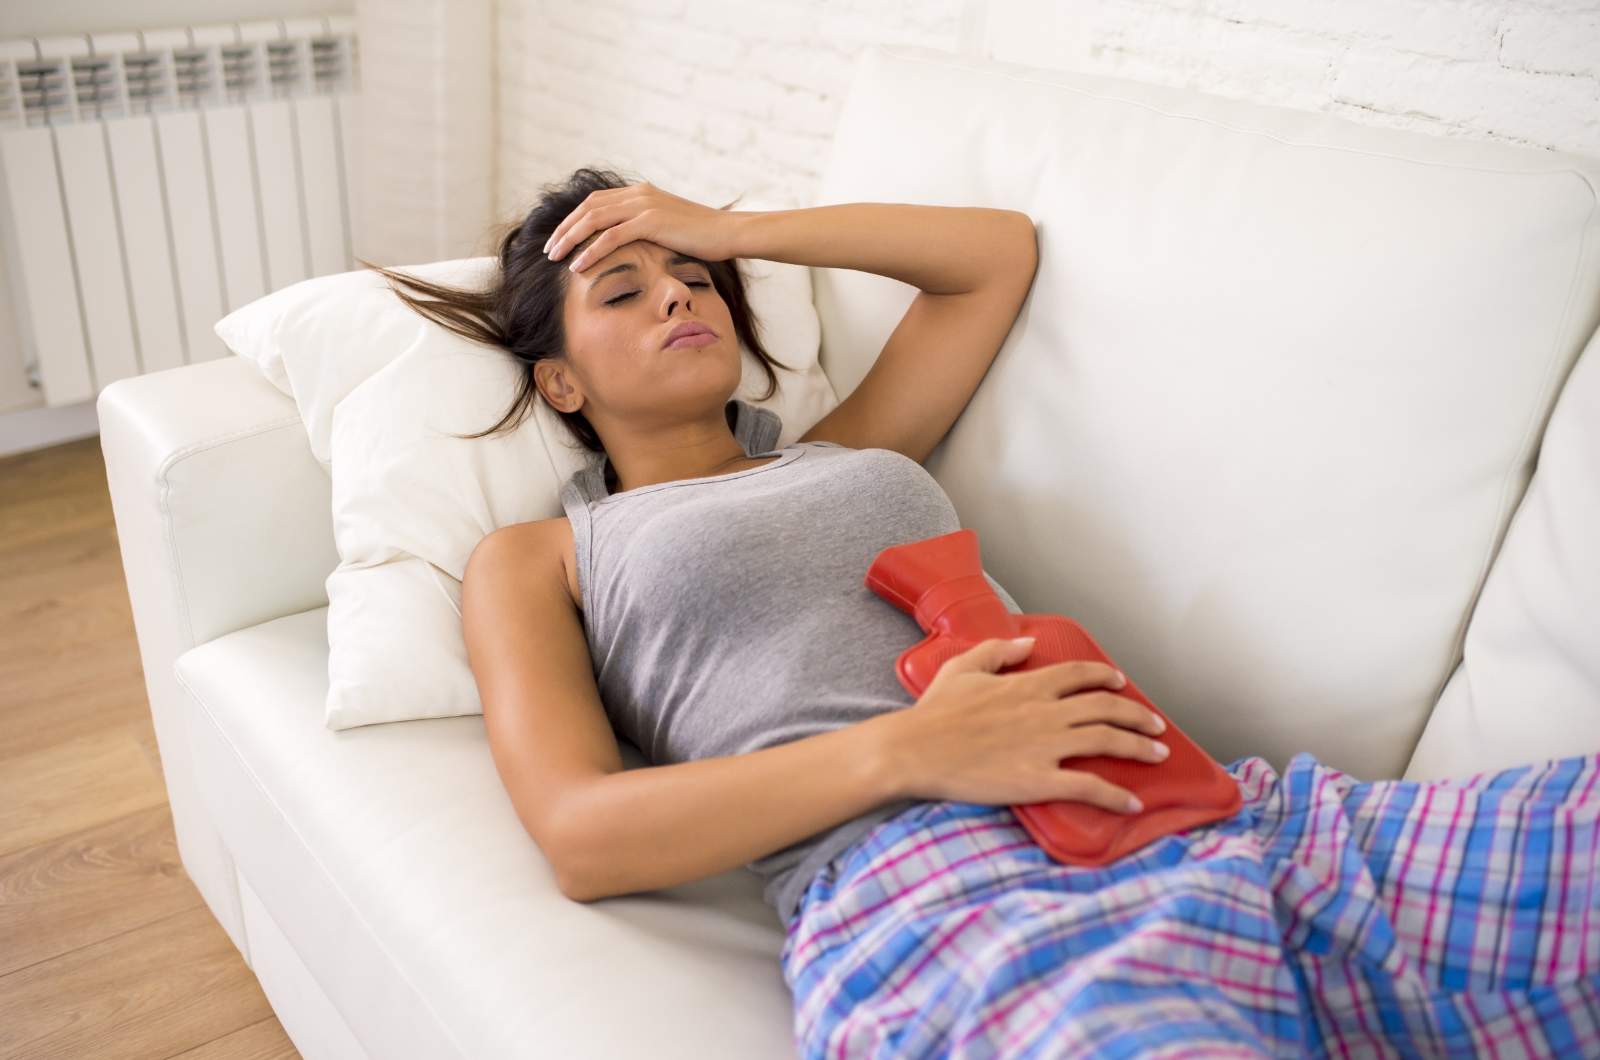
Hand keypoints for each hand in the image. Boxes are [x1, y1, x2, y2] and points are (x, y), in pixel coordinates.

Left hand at [543, 181, 743, 272]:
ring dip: (570, 238)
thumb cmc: (703, 237)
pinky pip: (612, 236)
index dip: (573, 219)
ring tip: (554, 257)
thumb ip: (648, 229)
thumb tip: (632, 245)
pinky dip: (591, 250)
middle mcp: (639, 194)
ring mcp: (644, 206)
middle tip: (548, 250)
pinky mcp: (651, 222)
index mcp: (640, 193)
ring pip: (594, 220)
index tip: (559, 238)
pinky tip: (578, 265)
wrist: (729, 233)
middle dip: (564, 229)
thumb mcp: (669, 228)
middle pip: (588, 208)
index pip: (595, 202)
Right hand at [880, 637, 1168, 811]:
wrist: (915, 750)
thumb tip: (1029, 641)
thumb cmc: (934, 712)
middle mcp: (1045, 712)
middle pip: (1106, 708)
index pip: (1080, 675)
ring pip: (1107, 741)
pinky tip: (1133, 802)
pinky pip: (1089, 787)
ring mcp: (1045, 746)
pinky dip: (1116, 795)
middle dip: (1137, 715)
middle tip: (1156, 725)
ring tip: (1159, 754)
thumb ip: (999, 651)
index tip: (1121, 684)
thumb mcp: (962, 667)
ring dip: (1139, 747)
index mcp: (1028, 684)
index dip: (1106, 678)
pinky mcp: (1039, 780)